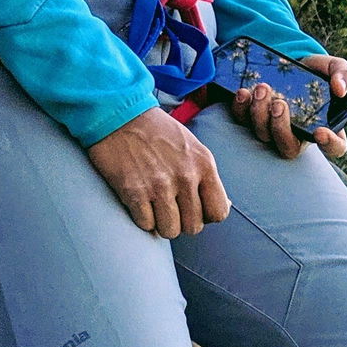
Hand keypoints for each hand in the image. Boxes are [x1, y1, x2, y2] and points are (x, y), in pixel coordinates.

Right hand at [88, 107, 230, 237]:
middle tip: (172, 208)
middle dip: (183, 222)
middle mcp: (185, 176)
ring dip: (162, 223)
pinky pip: (146, 225)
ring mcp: (159, 185)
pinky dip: (143, 219)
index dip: (207, 216)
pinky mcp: (134, 192)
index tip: (195, 209)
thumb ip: (207, 176)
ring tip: (156, 206)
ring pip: (170, 230)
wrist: (122, 116)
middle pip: (194, 226)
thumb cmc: (159, 132)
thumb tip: (224, 206)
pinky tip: (140, 202)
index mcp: (204, 164)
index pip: (219, 212)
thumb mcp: (193, 147)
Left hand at [231, 52, 346, 160]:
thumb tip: (340, 89)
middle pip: (289, 147)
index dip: (329, 144)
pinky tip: (243, 93)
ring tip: (261, 89)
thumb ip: (344, 75)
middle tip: (279, 103)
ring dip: (259, 115)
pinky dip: (240, 109)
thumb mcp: (334, 67)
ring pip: (263, 135)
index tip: (321, 131)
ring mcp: (273, 130)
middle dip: (281, 127)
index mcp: (326, 126)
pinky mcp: (253, 119)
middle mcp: (298, 135)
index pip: (334, 147)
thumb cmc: (316, 71)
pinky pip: (243, 123)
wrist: (290, 60)